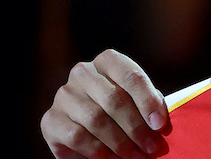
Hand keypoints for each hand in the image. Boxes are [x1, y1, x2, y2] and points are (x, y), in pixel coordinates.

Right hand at [41, 50, 168, 157]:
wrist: (84, 133)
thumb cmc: (118, 113)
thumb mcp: (136, 103)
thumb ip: (148, 104)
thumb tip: (158, 121)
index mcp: (107, 61)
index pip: (131, 76)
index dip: (148, 101)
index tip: (159, 125)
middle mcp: (82, 73)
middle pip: (114, 99)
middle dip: (136, 127)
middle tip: (150, 146)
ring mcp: (64, 95)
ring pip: (96, 119)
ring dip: (120, 142)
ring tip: (135, 155)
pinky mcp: (51, 120)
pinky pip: (78, 136)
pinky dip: (99, 151)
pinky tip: (112, 158)